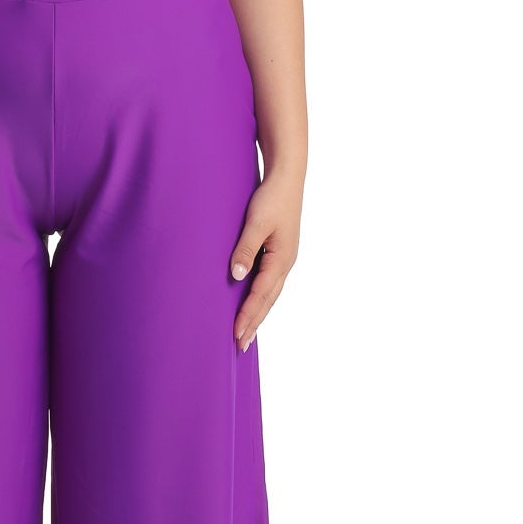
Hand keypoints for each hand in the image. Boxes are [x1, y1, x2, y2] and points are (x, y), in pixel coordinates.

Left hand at [229, 168, 301, 351]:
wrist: (287, 177)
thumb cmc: (271, 197)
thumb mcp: (255, 223)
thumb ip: (245, 249)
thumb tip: (237, 277)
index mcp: (281, 259)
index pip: (261, 295)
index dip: (247, 316)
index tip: (236, 335)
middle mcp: (285, 262)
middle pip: (268, 300)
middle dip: (254, 323)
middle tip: (240, 346)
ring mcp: (284, 258)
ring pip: (270, 293)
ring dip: (258, 313)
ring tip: (246, 332)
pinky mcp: (280, 251)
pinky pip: (270, 282)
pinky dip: (261, 298)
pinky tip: (253, 303)